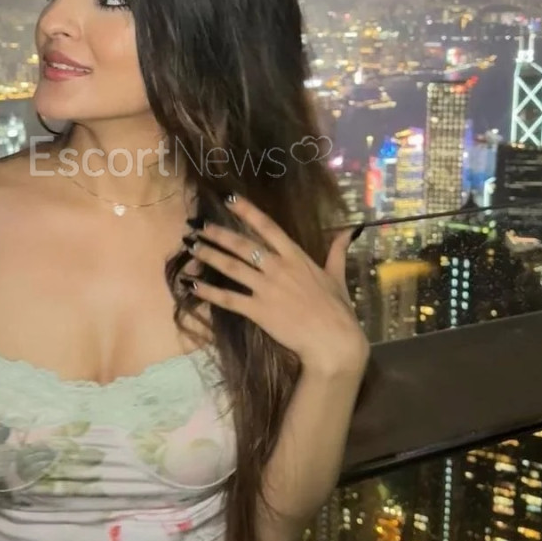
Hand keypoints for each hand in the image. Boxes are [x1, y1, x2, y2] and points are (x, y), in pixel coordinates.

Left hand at [182, 195, 368, 378]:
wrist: (333, 341)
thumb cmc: (337, 309)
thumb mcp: (337, 276)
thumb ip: (337, 251)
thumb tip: (350, 231)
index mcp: (295, 256)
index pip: (268, 227)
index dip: (247, 211)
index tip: (230, 200)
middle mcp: (277, 267)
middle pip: (242, 245)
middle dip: (218, 233)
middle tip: (198, 225)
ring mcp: (266, 289)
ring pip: (231, 267)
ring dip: (209, 256)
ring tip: (191, 247)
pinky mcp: (258, 310)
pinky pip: (228, 298)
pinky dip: (209, 292)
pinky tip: (192, 285)